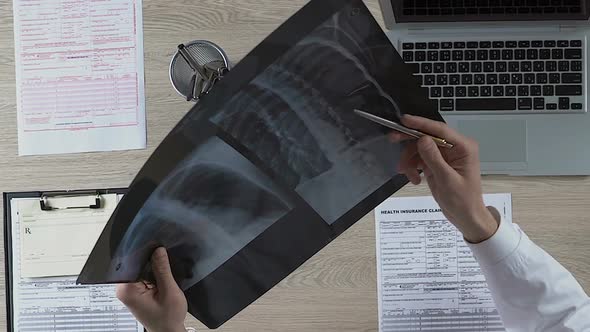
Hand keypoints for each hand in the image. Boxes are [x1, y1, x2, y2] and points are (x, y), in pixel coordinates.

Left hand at [116, 248, 187, 331]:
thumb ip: (162, 269)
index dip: (145, 252)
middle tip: (164, 258)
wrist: (168, 331)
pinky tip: (161, 277)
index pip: (132, 261)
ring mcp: (129, 290)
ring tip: (163, 274)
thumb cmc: (167, 319)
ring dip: (153, 267)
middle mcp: (124, 289)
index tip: (157, 246)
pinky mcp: (135, 291)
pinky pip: (143, 275)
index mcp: (127, 289)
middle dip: (150, 260)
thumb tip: (158, 250)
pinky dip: (153, 274)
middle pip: (135, 264)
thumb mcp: (169, 291)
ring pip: (140, 268)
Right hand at [394, 114, 498, 242]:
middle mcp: (454, 148)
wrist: (466, 217)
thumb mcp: (447, 180)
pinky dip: (412, 167)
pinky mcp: (436, 163)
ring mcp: (444, 156)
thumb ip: (434, 158)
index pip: (440, 130)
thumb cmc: (463, 200)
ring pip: (420, 148)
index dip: (421, 124)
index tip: (404, 120)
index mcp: (463, 147)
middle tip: (392, 140)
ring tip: (407, 174)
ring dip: (410, 160)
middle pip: (427, 137)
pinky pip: (419, 158)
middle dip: (410, 142)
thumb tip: (422, 139)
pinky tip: (413, 178)